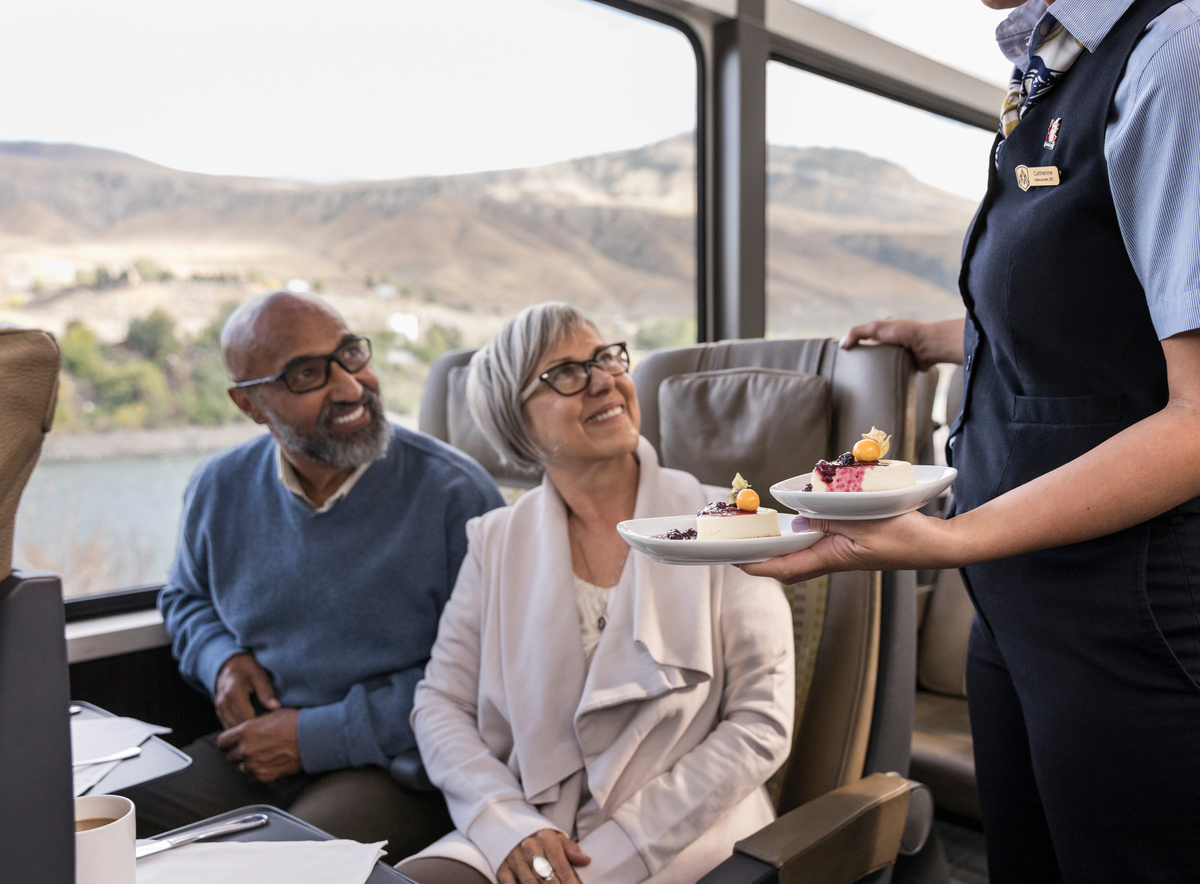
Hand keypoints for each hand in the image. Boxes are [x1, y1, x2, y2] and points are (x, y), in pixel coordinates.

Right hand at [215, 652, 280, 727]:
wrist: (229, 664)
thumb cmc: (247, 668)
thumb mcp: (259, 675)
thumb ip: (266, 691)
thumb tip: (276, 707)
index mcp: (233, 692)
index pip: (247, 717)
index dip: (260, 724)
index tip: (272, 725)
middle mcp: (223, 702)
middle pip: (238, 726)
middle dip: (253, 730)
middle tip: (268, 729)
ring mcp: (218, 708)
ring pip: (231, 729)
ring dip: (244, 732)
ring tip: (260, 729)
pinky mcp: (218, 712)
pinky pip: (227, 726)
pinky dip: (238, 728)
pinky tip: (250, 727)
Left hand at [216, 708, 301, 781]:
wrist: (311, 737)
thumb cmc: (293, 722)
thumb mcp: (269, 715)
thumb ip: (252, 725)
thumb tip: (244, 730)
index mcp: (245, 731)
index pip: (221, 742)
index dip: (227, 741)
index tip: (231, 742)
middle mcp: (246, 749)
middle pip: (230, 757)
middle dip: (237, 752)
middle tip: (249, 748)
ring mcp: (254, 764)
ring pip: (240, 768)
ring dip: (246, 763)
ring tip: (259, 756)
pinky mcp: (264, 776)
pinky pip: (251, 777)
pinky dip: (256, 772)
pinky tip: (265, 763)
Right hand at [498, 829, 590, 883]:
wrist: (508, 825)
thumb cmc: (538, 838)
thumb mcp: (556, 838)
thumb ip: (571, 850)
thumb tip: (586, 861)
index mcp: (547, 839)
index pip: (562, 868)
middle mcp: (530, 847)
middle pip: (547, 879)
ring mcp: (514, 858)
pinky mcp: (502, 868)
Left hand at [740, 511, 958, 584]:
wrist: (937, 545)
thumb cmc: (905, 535)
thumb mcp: (864, 521)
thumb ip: (829, 518)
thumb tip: (799, 517)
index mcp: (831, 558)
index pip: (784, 569)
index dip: (756, 565)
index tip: (733, 558)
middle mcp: (831, 558)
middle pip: (787, 564)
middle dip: (761, 555)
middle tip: (738, 539)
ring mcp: (840, 552)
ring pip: (801, 552)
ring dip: (780, 543)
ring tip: (759, 529)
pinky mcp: (850, 544)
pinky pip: (818, 540)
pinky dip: (803, 531)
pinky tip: (800, 516)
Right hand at [841, 318, 964, 370]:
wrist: (929, 345)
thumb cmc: (904, 332)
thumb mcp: (876, 328)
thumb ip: (857, 333)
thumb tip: (842, 345)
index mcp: (886, 330)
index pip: (866, 336)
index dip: (856, 344)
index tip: (846, 355)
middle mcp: (893, 341)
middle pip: (873, 351)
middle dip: (864, 359)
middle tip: (852, 371)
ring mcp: (900, 354)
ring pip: (882, 363)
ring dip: (875, 370)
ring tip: (862, 380)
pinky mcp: (906, 365)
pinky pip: (893, 372)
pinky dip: (886, 376)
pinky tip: (878, 383)